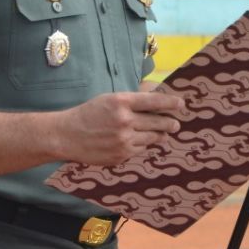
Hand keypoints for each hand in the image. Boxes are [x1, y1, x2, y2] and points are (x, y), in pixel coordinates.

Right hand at [56, 92, 185, 165]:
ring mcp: (124, 140)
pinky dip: (144, 145)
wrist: (66, 136)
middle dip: (171, 122)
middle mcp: (124, 121)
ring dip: (160, 134)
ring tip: (163, 132)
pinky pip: (142, 149)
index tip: (181, 104)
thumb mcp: (107, 99)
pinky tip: (139, 141)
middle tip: (175, 123)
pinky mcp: (122, 155)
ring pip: (154, 137)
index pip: (154, 101)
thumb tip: (154, 93)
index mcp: (120, 102)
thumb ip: (131, 99)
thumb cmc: (87, 114)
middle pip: (159, 121)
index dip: (172, 102)